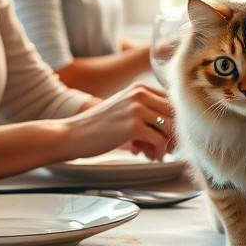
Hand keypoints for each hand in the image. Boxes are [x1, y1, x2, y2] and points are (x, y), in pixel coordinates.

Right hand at [60, 82, 174, 161]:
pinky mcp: (134, 126)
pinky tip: (152, 158)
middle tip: (166, 148)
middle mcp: (140, 93)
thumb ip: (147, 115)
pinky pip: (160, 141)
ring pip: (171, 126)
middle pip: (174, 113)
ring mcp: (137, 108)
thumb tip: (171, 133)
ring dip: (167, 144)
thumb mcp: (124, 110)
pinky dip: (159, 152)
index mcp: (139, 88)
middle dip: (173, 134)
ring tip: (154, 153)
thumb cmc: (97, 127)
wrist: (71, 134)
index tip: (170, 136)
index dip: (174, 120)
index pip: (171, 102)